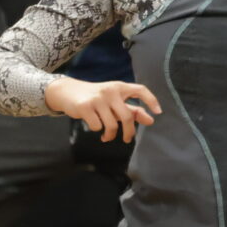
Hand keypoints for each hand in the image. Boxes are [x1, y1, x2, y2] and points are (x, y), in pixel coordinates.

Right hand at [43, 76, 159, 140]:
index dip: (151, 100)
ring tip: (107, 137)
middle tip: (128, 140)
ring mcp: (97, 98)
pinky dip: (98, 131)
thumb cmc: (97, 98)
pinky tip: (95, 128)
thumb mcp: (115, 101)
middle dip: (129, 132)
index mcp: (120, 87)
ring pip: (111, 125)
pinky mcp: (84, 106)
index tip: (158, 112)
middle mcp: (110, 91)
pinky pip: (97, 126)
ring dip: (110, 135)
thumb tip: (151, 120)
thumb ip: (132, 110)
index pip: (140, 90)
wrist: (68, 91)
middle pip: (127, 116)